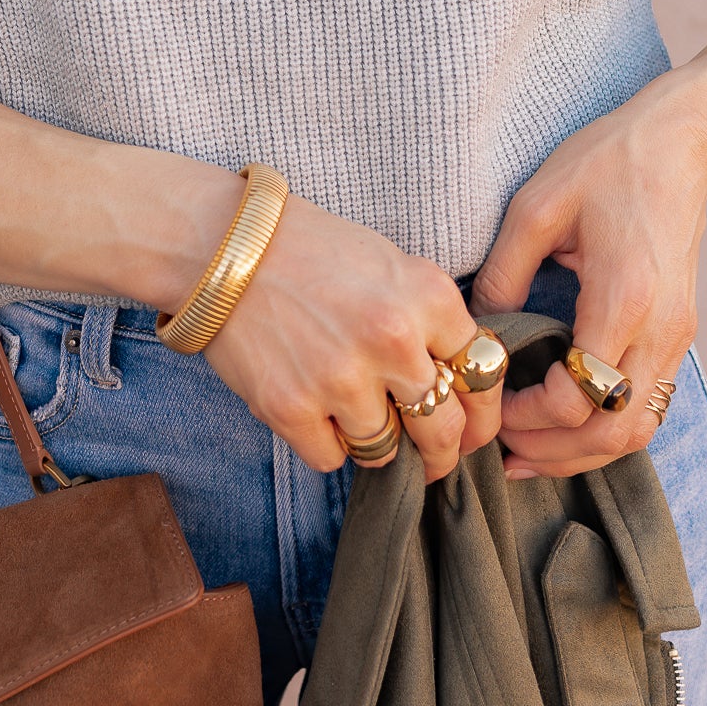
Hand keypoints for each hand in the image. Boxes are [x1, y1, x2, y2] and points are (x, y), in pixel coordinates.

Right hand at [201, 195, 503, 482]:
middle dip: (444, 453)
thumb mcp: (391, 265)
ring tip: (356, 417)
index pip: (482, 376)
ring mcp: (341, 378)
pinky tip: (313, 410)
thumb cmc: (311, 250)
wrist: (223, 246)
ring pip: (386, 451)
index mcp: (427, 297)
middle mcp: (392, 340)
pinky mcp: (290, 408)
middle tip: (435, 459)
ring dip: (377, 443)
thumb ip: (431, 321)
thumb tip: (461, 384)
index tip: (472, 427)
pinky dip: (326, 443)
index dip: (482, 412)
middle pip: (444, 428)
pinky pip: (331, 458)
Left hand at [469, 47, 706, 478]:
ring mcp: (678, 335)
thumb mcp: (537, 205)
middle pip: (616, 430)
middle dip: (555, 451)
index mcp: (624, 298)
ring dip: (584, 450)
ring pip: (639, 428)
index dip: (529, 416)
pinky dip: (609, 426)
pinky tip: (567, 425)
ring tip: (529, 451)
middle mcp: (661, 328)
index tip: (490, 406)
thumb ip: (503, 272)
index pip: (580, 396)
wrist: (683, 140)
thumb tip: (477, 329)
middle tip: (503, 452)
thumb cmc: (608, 161)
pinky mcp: (680, 332)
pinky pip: (649, 404)